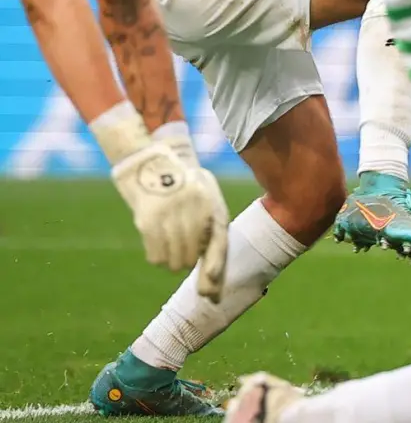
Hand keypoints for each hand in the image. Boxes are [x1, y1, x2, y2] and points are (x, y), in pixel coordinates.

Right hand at [154, 126, 229, 301]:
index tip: (209, 293)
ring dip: (173, 261)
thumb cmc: (189, 189)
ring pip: (173, 261)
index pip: (217, 244)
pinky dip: (158, 257)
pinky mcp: (147, 222)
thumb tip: (214, 276)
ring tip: (172, 242)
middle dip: (189, 261)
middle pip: (191, 258)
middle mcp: (192, 212)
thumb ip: (213, 231)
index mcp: (212, 207)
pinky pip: (155, 257)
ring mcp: (169, 217)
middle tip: (186, 252)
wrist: (156, 163)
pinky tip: (158, 242)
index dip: (213, 269)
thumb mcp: (209, 201)